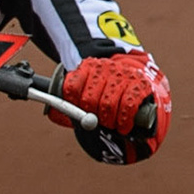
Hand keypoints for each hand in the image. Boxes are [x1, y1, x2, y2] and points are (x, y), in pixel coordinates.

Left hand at [52, 51, 170, 163]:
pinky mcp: (140, 84)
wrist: (140, 82)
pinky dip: (124, 120)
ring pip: (108, 104)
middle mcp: (105, 68)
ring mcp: (124, 75)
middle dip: (91, 116)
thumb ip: (68, 103)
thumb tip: (53, 112)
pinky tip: (123, 126)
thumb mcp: (86, 92)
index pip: (71, 86)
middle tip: (97, 123)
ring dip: (108, 121)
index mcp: (88, 67)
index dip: (72, 103)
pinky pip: (128, 105)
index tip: (78, 112)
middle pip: (89, 99)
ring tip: (111, 125)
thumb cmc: (107, 93)